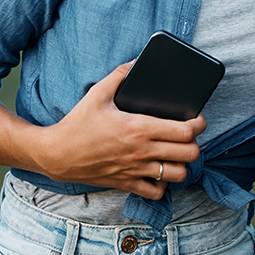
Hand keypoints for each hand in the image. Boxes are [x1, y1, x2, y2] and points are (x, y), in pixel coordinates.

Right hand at [33, 63, 205, 199]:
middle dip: (194, 144)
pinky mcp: (127, 183)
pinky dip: (163, 184)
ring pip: (178, 175)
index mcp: (139, 127)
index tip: (197, 120)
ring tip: (175, 155)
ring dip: (181, 165)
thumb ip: (120, 75)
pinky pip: (157, 192)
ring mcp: (136, 170)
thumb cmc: (77, 123)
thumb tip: (136, 62)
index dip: (198, 124)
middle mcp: (142, 151)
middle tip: (187, 137)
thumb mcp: (97, 93)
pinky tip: (158, 172)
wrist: (57, 153)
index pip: (185, 131)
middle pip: (189, 154)